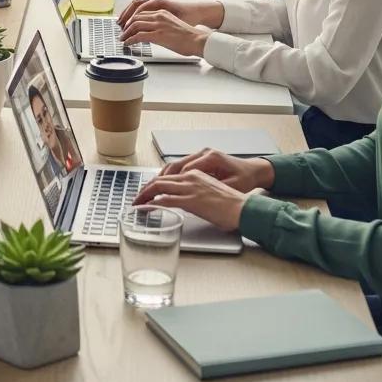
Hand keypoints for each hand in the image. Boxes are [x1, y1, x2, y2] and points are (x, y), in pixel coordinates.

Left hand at [120, 7, 208, 56]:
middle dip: (126, 26)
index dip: (131, 19)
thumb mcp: (171, 26)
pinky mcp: (158, 35)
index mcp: (162, 13)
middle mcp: (158, 16)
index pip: (141, 13)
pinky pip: (139, 36)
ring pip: (135, 25)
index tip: (126, 26)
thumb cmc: (188, 36)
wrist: (197, 40)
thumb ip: (160, 26)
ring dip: (126, 33)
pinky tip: (128, 43)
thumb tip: (150, 35)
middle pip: (135, 18)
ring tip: (123, 39)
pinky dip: (130, 39)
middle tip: (121, 33)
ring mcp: (158, 25)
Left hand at [132, 167, 254, 231]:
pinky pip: (166, 199)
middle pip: (160, 179)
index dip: (154, 184)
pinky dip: (152, 203)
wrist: (244, 209)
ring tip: (137, 204)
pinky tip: (146, 208)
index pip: (168, 176)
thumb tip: (185, 202)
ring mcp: (190, 188)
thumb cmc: (232, 205)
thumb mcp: (210, 193)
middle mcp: (191, 177)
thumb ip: (196, 193)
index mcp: (195, 173)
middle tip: (136, 198)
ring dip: (145, 195)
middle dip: (145, 189)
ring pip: (159, 187)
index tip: (146, 191)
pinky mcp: (191, 200)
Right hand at [154, 149, 274, 191]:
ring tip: (150, 190)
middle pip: (174, 166)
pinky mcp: (200, 160)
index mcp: (210, 158)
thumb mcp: (231, 188)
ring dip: (162, 178)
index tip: (157, 196)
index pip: (183, 172)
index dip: (169, 185)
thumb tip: (194, 198)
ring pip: (175, 165)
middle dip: (158, 181)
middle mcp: (203, 153)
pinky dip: (170, 175)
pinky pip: (180, 166)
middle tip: (144, 194)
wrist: (255, 171)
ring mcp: (200, 155)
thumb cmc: (245, 180)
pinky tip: (163, 184)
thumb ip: (211, 191)